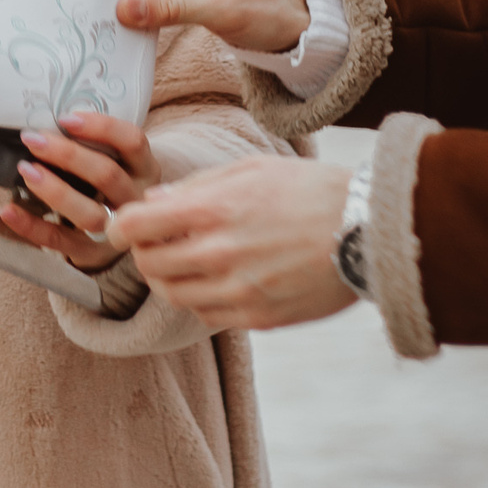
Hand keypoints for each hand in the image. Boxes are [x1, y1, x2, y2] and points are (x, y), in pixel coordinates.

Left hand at [0, 112, 162, 271]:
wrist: (128, 234)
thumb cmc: (111, 185)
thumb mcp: (119, 161)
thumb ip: (95, 145)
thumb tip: (45, 125)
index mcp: (145, 169)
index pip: (132, 142)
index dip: (101, 127)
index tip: (65, 119)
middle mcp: (136, 200)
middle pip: (107, 175)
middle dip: (68, 155)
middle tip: (33, 139)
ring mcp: (118, 230)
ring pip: (89, 213)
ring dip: (55, 190)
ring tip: (25, 170)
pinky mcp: (94, 254)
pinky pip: (62, 241)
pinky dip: (32, 226)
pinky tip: (9, 209)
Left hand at [105, 156, 358, 330]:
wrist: (368, 229)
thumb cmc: (309, 190)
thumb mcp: (250, 169)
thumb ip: (195, 187)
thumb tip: (152, 202)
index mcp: (213, 211)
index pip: (135, 227)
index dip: (119, 227)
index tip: (121, 227)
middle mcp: (219, 255)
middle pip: (148, 265)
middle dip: (142, 253)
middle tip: (153, 243)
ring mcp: (239, 291)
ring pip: (174, 296)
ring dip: (168, 278)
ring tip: (184, 261)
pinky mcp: (259, 318)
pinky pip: (207, 315)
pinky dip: (200, 299)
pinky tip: (216, 279)